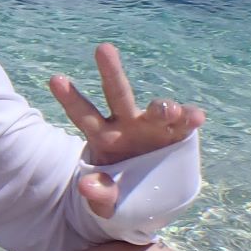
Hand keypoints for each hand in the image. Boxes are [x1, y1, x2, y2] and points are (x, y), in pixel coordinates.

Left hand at [49, 43, 205, 216]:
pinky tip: (196, 117)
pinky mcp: (177, 136)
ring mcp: (153, 127)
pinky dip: (190, 119)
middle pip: (117, 94)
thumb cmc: (119, 191)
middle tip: (103, 49)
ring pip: (156, 109)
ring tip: (167, 108)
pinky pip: (185, 125)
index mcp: (102, 136)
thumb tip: (87, 185)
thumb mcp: (104, 201)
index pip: (82, 114)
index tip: (55, 79)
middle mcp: (126, 124)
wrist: (149, 198)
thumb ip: (97, 194)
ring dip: (162, 106)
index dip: (69, 98)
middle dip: (110, 71)